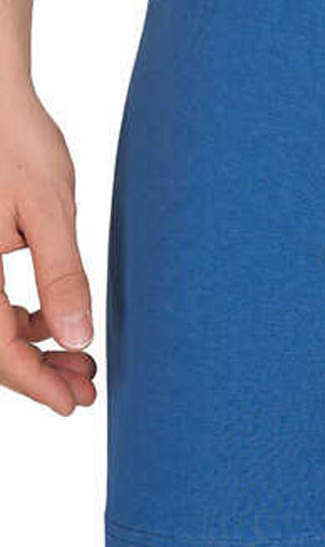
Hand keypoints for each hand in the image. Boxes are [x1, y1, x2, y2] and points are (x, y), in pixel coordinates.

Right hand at [1, 82, 95, 413]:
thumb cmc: (15, 141)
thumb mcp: (50, 210)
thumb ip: (62, 277)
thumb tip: (79, 338)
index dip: (35, 384)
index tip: (74, 405)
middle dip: (37, 373)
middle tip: (88, 389)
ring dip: (30, 349)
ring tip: (82, 361)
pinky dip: (18, 319)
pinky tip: (54, 322)